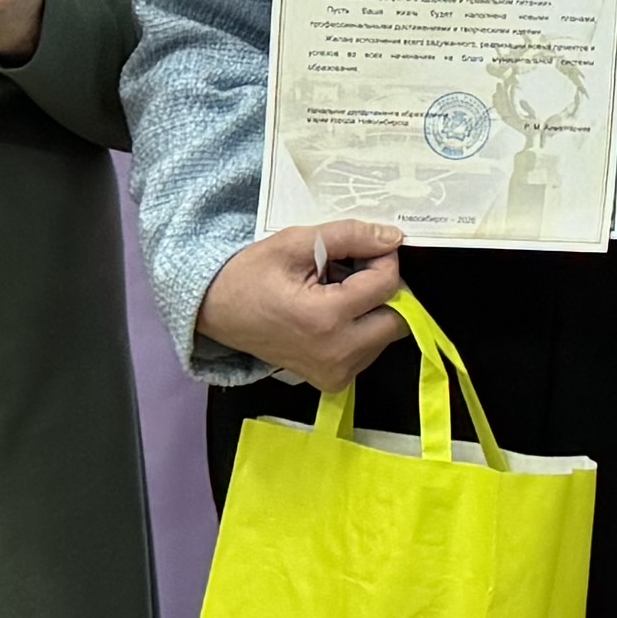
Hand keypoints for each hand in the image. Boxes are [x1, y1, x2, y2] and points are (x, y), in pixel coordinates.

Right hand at [203, 220, 411, 389]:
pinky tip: (333, 313)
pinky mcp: (333, 381)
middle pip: (399, 319)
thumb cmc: (250, 276)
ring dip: (374, 309)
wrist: (217, 312)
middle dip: (386, 289)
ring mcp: (335, 373)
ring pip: (388, 336)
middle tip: (355, 270)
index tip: (366, 247)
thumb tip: (392, 238)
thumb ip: (350, 236)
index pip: (387, 285)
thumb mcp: (296, 243)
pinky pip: (370, 350)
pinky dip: (363, 328)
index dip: (384, 258)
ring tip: (337, 291)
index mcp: (325, 319)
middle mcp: (336, 355)